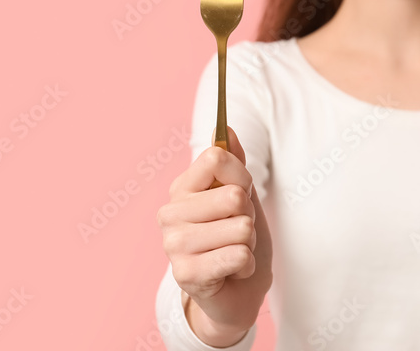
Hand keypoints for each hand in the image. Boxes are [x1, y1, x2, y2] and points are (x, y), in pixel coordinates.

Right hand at [156, 126, 272, 341]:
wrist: (238, 291)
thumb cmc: (237, 238)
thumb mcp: (242, 194)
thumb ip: (233, 161)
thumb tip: (225, 127)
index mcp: (182, 187)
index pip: (217, 158)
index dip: (242, 175)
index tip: (241, 192)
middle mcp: (170, 213)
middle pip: (235, 196)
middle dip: (249, 216)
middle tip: (237, 231)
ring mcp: (173, 244)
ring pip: (241, 228)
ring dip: (249, 243)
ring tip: (234, 250)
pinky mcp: (185, 274)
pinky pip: (238, 256)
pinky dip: (247, 265)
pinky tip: (232, 270)